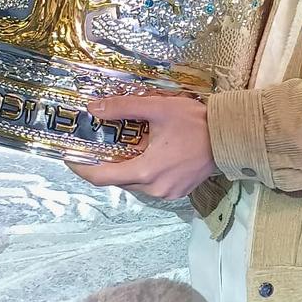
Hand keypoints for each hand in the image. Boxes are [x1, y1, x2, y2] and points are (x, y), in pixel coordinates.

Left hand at [65, 93, 217, 198]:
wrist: (231, 138)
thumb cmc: (196, 123)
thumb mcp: (157, 109)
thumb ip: (123, 108)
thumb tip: (93, 108)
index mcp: (146, 171)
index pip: (102, 177)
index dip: (82, 168)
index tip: (70, 157)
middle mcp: (154, 188)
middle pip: (118, 180)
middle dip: (107, 164)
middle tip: (102, 145)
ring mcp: (167, 193)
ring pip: (135, 183)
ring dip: (128, 167)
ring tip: (129, 147)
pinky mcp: (178, 192)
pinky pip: (151, 185)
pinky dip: (145, 172)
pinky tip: (151, 155)